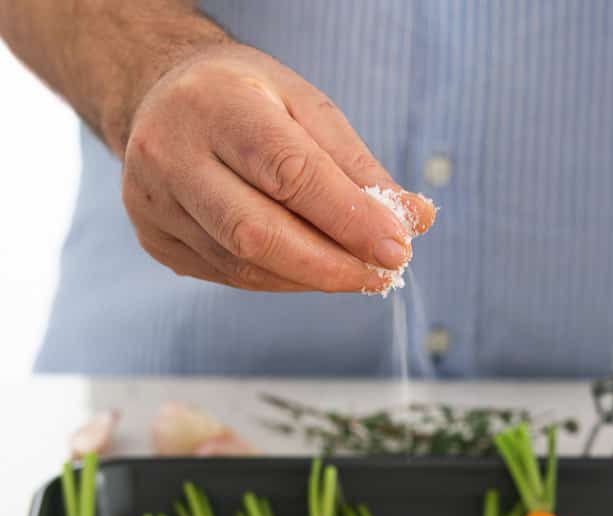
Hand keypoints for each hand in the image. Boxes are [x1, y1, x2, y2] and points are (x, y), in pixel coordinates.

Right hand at [121, 42, 434, 292]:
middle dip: (332, 265)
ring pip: (244, 266)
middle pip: (258, 234)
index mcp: (216, 104)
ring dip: (311, 278)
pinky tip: (310, 270)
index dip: (348, 219)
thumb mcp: (306, 108)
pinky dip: (281, 279)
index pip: (289, 173)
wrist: (161, 96)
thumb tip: (414, 220)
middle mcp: (171, 154)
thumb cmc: (248, 100)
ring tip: (356, 273)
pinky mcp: (155, 240)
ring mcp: (155, 203)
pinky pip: (230, 277)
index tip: (397, 249)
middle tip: (382, 275)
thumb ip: (358, 167)